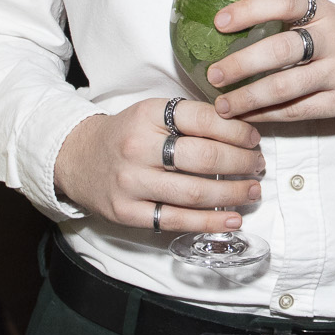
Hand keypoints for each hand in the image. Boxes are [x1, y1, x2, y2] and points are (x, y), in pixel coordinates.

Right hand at [52, 98, 263, 233]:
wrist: (76, 158)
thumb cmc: (126, 134)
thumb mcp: (151, 113)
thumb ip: (190, 118)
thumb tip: (241, 131)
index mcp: (148, 114)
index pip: (204, 119)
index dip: (238, 130)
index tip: (254, 139)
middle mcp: (138, 147)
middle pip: (205, 158)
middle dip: (241, 163)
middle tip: (257, 166)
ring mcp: (131, 182)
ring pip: (194, 192)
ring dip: (232, 193)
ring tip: (252, 191)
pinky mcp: (127, 212)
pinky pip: (177, 220)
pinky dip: (210, 221)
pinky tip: (232, 218)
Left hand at [204, 0, 334, 123]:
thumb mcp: (325, 14)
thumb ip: (288, 18)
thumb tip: (228, 24)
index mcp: (323, 10)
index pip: (284, 2)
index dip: (250, 9)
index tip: (219, 22)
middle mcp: (333, 38)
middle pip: (281, 49)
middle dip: (241, 64)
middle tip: (213, 74)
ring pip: (285, 86)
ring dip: (248, 98)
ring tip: (222, 105)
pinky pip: (297, 110)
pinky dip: (267, 115)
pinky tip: (248, 116)